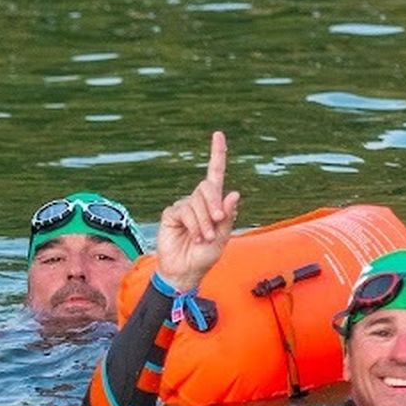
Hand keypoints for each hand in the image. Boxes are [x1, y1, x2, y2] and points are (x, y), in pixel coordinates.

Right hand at [154, 131, 241, 292]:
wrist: (184, 271)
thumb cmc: (204, 257)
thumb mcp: (223, 238)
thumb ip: (228, 217)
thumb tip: (235, 193)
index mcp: (214, 204)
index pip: (215, 175)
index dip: (217, 154)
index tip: (218, 135)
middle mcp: (198, 202)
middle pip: (208, 188)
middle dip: (215, 204)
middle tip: (218, 221)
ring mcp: (183, 207)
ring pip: (197, 202)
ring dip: (205, 221)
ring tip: (204, 238)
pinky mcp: (171, 214)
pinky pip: (184, 211)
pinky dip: (194, 224)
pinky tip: (193, 236)